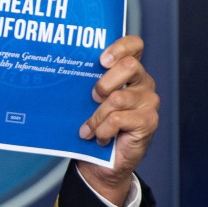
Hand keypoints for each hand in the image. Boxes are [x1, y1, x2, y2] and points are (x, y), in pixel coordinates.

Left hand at [76, 35, 159, 205]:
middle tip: (91, 97)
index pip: (134, 45)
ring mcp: (148, 102)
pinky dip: (102, 130)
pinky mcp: (148, 121)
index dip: (120, 46)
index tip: (101, 59)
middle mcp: (142, 83)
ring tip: (88, 128)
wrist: (99, 161)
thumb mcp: (85, 101)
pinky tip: (99, 137)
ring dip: (96, 116)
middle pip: (129, 65)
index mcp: (128, 72)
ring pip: (118, 98)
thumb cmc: (92, 125)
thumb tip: (58, 73)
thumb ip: (84, 84)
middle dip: (103, 82)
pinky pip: (118, 119)